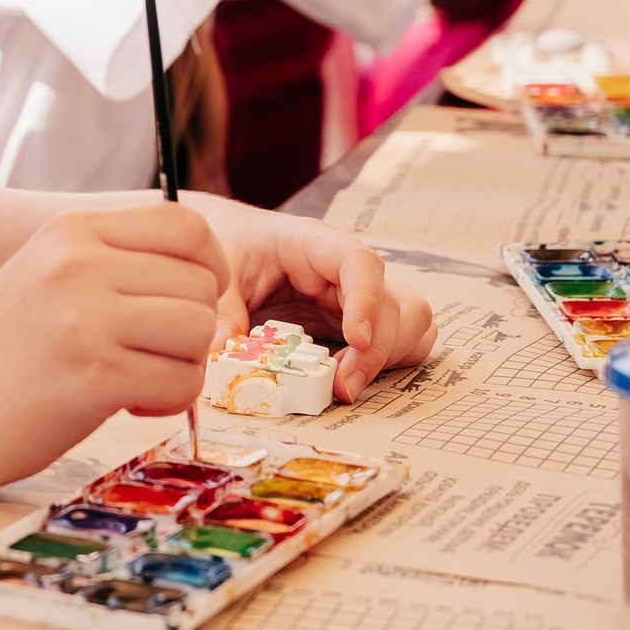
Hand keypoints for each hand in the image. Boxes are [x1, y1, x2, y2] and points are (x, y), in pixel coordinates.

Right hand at [0, 204, 231, 524]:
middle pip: (201, 284)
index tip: (186, 306)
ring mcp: (84, 317)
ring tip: (138, 381)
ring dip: (183, 367)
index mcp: (70, 230)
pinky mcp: (93, 376)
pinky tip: (127, 405)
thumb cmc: (2, 356)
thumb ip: (117, 264)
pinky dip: (168, 403)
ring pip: (200, 331)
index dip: (208, 269)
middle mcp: (77, 263)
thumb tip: (207, 274)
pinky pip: (181, 382)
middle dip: (192, 330)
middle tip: (150, 356)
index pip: (187, 226)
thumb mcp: (49, 278)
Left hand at [182, 194, 433, 398]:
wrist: (236, 243)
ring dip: (389, 359)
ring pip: (410, 323)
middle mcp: (347, 272)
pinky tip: (345, 380)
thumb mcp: (221, 273)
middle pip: (396, 302)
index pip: (359, 262)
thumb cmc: (234, 247)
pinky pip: (399, 341)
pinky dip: (385, 366)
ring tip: (343, 386)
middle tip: (343, 386)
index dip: (367, 300)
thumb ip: (221, 310)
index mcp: (314, 245)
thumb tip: (219, 352)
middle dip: (377, 350)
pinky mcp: (356, 322)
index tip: (356, 339)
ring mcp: (358, 298)